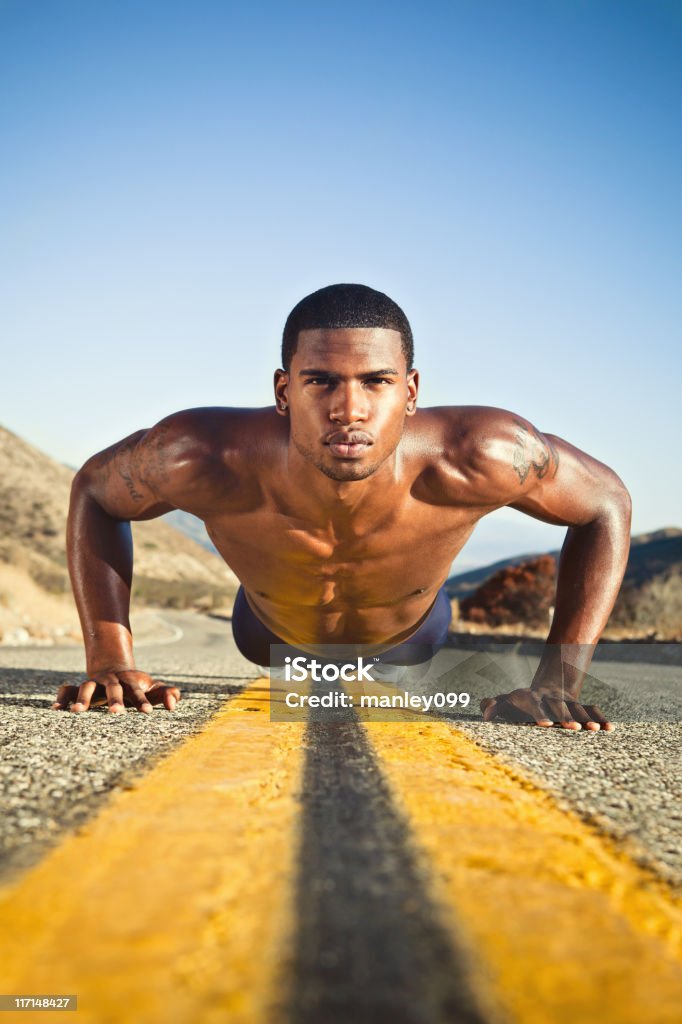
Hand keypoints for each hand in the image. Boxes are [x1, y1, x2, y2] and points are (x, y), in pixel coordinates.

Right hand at [51, 669, 180, 713]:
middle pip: (112, 688)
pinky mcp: (79, 689)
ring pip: (86, 687)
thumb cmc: (136, 685)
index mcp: (129, 682)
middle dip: (114, 699)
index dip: (142, 701)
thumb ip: (167, 694)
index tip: (147, 713)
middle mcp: (110, 682)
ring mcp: (93, 684)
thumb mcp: (153, 688)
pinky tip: (56, 710)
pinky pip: (67, 690)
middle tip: (116, 713)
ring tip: (78, 712)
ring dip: (82, 698)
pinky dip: (61, 698)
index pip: (137, 691)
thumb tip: (174, 704)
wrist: (112, 668)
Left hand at [480, 686, 613, 730]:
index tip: (545, 725)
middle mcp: (551, 698)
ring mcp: (567, 701)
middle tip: (573, 729)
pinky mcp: (580, 706)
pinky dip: (601, 719)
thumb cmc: (521, 701)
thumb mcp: (506, 700)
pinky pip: (592, 711)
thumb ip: (494, 706)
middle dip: (566, 717)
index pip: (535, 705)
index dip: (539, 714)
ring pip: (578, 708)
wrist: (549, 685)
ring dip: (586, 718)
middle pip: (559, 706)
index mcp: (532, 698)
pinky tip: (610, 729)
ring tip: (594, 730)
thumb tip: (486, 715)